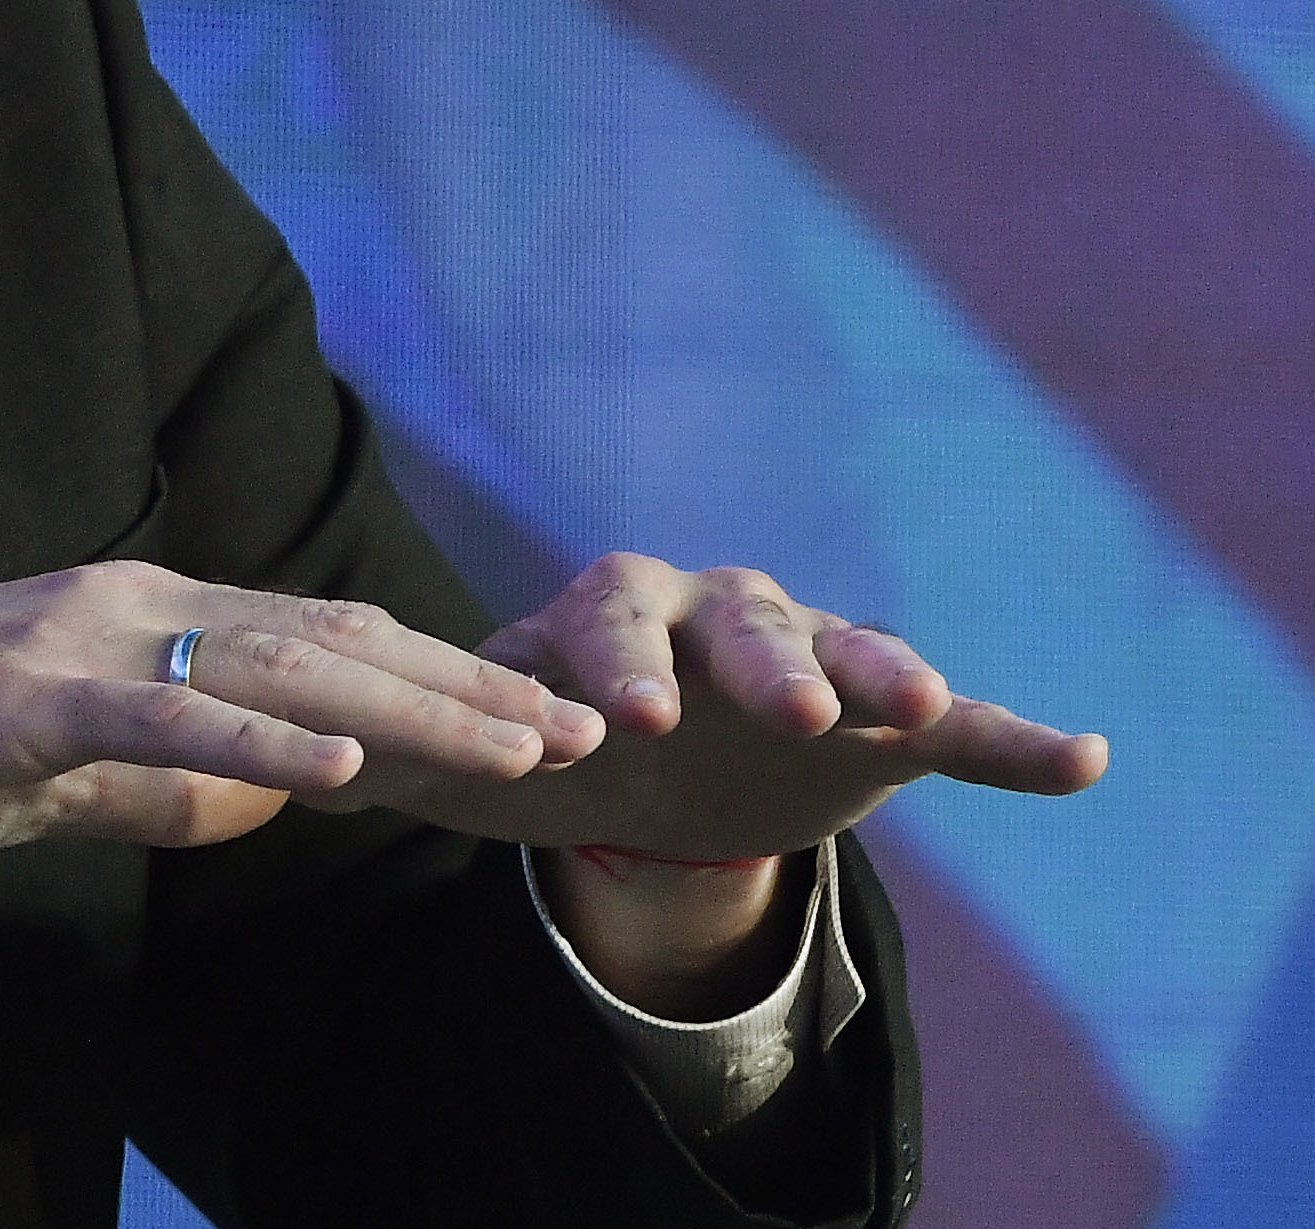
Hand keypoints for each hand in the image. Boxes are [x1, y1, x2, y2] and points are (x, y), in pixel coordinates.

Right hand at [0, 559, 603, 920]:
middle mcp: (114, 604)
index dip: (437, 675)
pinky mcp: (14, 701)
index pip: (315, 640)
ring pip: (268, 665)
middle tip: (584, 727)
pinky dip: (256, 742)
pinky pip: (156, 721)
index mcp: (127, 617)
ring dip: (405, 706)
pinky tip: (340, 769)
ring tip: (513, 744)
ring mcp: (65, 644)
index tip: (543, 720)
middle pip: (323, 639)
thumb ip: (154, 777)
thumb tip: (262, 797)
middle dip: (463, 685)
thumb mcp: (46, 775)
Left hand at [408, 555, 1108, 863]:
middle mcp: (712, 615)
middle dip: (760, 662)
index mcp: (607, 613)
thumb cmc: (557, 741)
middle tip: (788, 709)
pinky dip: (1018, 740)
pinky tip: (1083, 762)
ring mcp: (809, 657)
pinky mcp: (886, 718)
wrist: (648, 752)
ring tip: (922, 712)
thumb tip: (311, 781)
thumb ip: (423, 760)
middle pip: (739, 621)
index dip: (619, 666)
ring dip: (881, 674)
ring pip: (850, 649)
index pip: (608, 621)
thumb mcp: (492, 752)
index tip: (628, 721)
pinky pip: (964, 724)